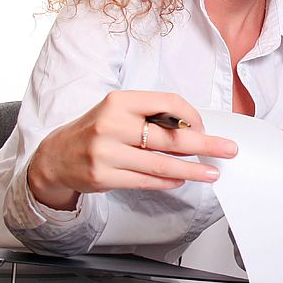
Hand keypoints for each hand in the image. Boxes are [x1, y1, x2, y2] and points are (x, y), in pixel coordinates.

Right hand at [27, 90, 237, 209]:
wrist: (55, 157)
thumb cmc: (96, 130)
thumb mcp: (119, 111)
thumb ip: (152, 116)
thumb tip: (194, 128)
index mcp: (120, 101)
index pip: (168, 103)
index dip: (192, 116)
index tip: (205, 127)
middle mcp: (112, 125)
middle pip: (170, 136)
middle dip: (204, 144)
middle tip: (228, 150)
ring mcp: (106, 152)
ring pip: (161, 163)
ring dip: (192, 169)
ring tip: (213, 172)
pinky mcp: (103, 176)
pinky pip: (145, 180)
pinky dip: (168, 180)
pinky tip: (182, 179)